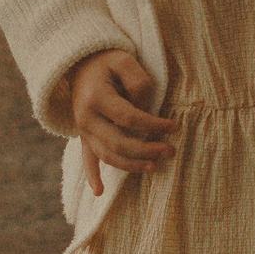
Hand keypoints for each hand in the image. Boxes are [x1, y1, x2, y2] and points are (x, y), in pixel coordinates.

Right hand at [68, 49, 175, 194]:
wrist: (81, 64)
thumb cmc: (108, 62)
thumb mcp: (125, 60)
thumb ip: (138, 83)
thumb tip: (145, 111)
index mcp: (96, 98)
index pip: (128, 118)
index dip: (153, 125)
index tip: (173, 126)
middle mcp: (86, 118)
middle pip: (118, 143)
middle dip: (145, 150)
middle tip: (170, 151)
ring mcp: (83, 130)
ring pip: (107, 156)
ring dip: (131, 165)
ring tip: (154, 167)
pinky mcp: (84, 137)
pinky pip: (87, 159)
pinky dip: (92, 176)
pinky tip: (99, 192)